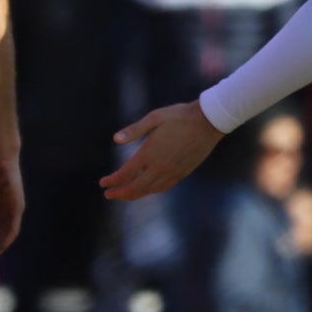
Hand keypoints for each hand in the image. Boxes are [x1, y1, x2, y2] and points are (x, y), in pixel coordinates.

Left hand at [103, 102, 226, 201]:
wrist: (208, 121)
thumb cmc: (180, 116)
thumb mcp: (154, 117)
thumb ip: (134, 130)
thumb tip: (115, 140)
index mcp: (149, 153)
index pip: (125, 174)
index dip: (112, 180)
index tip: (102, 183)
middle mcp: (159, 166)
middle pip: (135, 187)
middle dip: (119, 193)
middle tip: (108, 195)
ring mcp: (172, 171)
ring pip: (149, 190)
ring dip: (134, 195)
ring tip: (124, 195)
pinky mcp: (183, 172)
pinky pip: (163, 187)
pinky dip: (151, 191)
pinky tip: (147, 189)